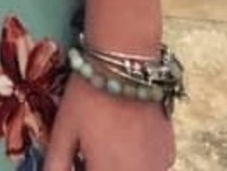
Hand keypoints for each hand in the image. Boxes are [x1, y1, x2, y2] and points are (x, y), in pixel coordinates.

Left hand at [44, 76, 174, 169]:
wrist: (126, 66)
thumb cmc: (88, 96)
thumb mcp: (63, 129)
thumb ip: (57, 162)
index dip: (82, 168)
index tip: (78, 159)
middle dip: (99, 166)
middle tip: (87, 150)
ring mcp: (158, 167)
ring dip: (117, 165)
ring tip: (106, 138)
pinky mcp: (169, 154)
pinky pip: (150, 167)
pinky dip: (137, 161)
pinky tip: (125, 137)